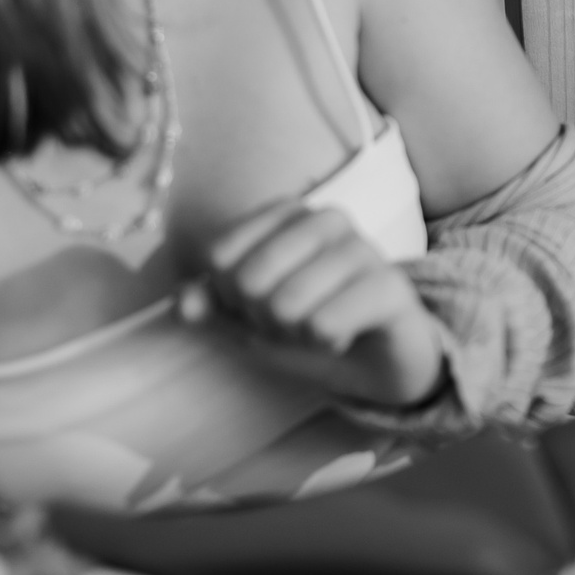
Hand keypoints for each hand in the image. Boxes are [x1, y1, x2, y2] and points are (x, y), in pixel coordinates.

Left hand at [182, 201, 445, 408]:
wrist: (380, 361)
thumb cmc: (311, 327)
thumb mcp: (250, 319)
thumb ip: (212, 304)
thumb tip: (184, 305)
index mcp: (288, 213)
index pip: (218, 256)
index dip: (229, 298)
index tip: (261, 305)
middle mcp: (327, 218)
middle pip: (247, 280)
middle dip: (262, 320)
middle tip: (294, 323)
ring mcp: (362, 248)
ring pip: (286, 305)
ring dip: (295, 335)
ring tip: (320, 330)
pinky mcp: (390, 286)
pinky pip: (324, 324)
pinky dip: (324, 345)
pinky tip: (345, 337)